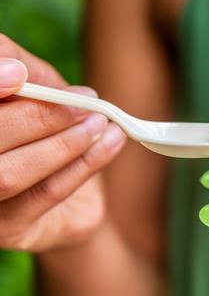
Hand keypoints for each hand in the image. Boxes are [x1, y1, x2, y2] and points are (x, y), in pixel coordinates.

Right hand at [0, 34, 125, 251]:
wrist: (72, 203)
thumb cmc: (50, 133)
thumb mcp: (43, 95)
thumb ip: (30, 78)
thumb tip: (17, 68)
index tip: (18, 73)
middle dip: (38, 116)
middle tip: (86, 102)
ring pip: (10, 174)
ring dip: (63, 144)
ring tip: (101, 123)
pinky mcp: (6, 229)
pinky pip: (45, 194)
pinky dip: (83, 165)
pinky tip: (111, 142)